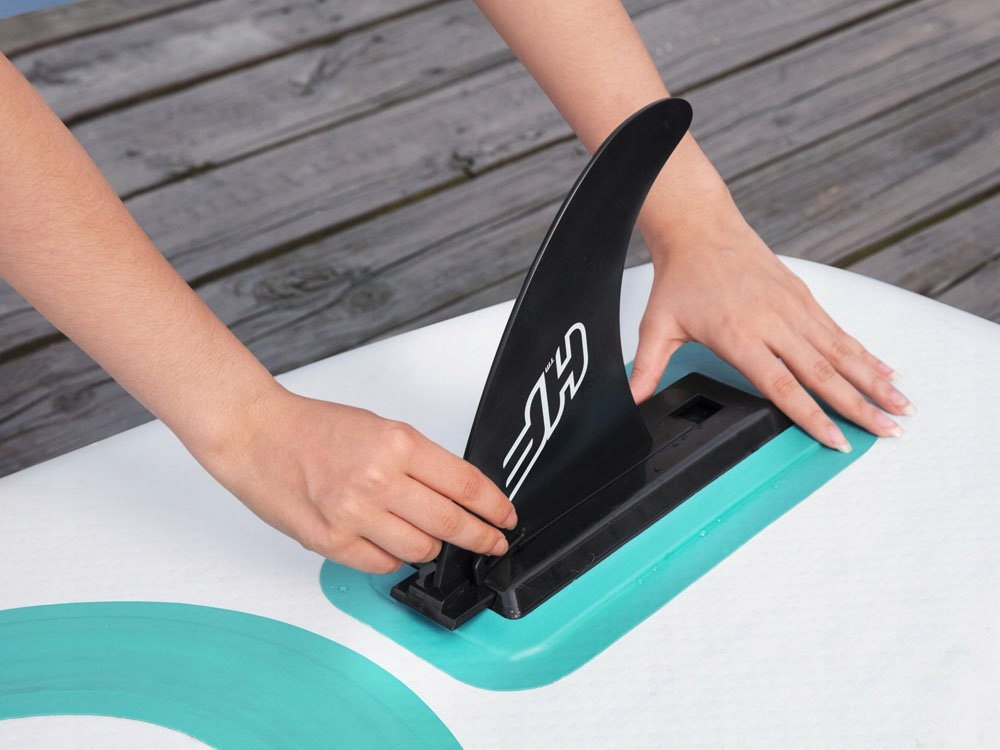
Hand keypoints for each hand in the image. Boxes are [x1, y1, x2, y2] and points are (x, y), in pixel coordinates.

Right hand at [192, 385, 516, 572]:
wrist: (256, 436)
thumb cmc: (313, 428)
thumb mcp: (380, 429)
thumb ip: (419, 462)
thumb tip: (457, 495)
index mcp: (397, 444)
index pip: (466, 485)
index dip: (494, 507)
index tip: (506, 518)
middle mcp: (378, 480)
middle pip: (451, 523)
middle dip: (481, 538)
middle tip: (493, 543)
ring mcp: (354, 515)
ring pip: (420, 550)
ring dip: (434, 547)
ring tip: (432, 538)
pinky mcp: (331, 542)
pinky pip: (383, 563)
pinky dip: (395, 557)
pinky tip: (393, 543)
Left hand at [630, 185, 913, 451]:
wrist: (701, 228)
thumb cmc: (681, 277)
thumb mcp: (657, 327)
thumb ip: (646, 370)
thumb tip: (629, 402)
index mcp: (739, 335)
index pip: (781, 384)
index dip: (811, 415)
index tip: (836, 438)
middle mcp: (773, 322)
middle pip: (822, 372)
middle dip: (858, 405)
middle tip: (889, 430)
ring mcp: (793, 307)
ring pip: (840, 351)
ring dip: (873, 381)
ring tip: (901, 406)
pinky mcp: (803, 296)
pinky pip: (839, 331)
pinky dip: (865, 353)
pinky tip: (885, 370)